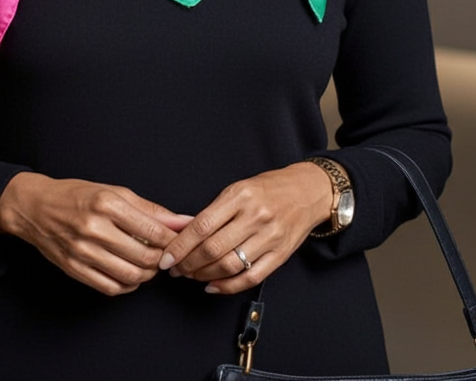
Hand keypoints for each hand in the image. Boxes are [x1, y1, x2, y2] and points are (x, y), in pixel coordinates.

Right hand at [0, 172, 192, 295]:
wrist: (36, 207)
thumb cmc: (77, 195)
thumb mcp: (114, 192)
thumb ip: (149, 209)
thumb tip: (180, 220)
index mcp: (107, 204)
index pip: (153, 230)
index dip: (173, 239)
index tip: (181, 240)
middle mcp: (94, 228)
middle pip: (144, 257)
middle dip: (163, 259)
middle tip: (167, 254)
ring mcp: (83, 251)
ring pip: (130, 276)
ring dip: (147, 275)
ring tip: (150, 265)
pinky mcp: (74, 269)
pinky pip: (110, 287)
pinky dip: (128, 286)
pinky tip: (131, 275)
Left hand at [157, 162, 333, 293]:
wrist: (309, 191)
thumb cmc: (269, 188)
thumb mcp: (239, 188)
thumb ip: (215, 211)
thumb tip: (183, 234)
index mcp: (241, 195)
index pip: (202, 225)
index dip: (180, 245)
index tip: (166, 257)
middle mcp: (256, 216)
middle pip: (213, 248)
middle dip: (188, 263)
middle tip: (176, 269)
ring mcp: (270, 237)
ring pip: (229, 265)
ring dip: (204, 275)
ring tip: (192, 275)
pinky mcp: (280, 255)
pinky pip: (250, 277)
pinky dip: (228, 286)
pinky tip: (212, 286)